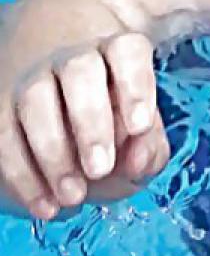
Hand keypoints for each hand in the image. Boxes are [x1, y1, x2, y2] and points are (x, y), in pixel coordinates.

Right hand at [0, 32, 170, 219]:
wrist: (62, 105)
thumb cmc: (115, 116)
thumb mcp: (142, 129)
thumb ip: (149, 145)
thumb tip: (137, 162)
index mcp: (117, 50)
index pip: (127, 52)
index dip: (135, 87)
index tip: (141, 126)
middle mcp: (74, 56)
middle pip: (80, 73)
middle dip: (91, 124)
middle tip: (101, 170)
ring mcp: (32, 77)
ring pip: (35, 101)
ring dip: (53, 153)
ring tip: (73, 195)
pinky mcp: (0, 106)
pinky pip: (3, 136)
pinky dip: (23, 175)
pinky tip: (45, 205)